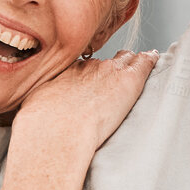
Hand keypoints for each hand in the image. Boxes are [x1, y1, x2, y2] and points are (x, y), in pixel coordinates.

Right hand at [14, 49, 157, 150]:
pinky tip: (155, 59)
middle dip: (111, 67)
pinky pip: (144, 62)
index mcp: (65, 73)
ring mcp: (109, 71)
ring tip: (139, 66)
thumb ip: (39, 107)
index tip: (92, 83)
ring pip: (125, 60)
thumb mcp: (33, 110)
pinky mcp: (128, 79)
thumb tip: (35, 120)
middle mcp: (87, 67)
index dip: (90, 74)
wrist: (56, 131)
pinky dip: (150, 60)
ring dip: (130, 64)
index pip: (83, 67)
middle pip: (105, 61)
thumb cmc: (41, 128)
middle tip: (117, 76)